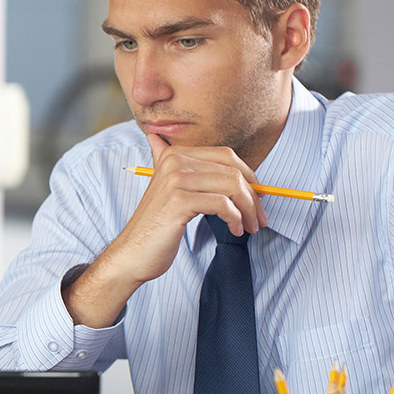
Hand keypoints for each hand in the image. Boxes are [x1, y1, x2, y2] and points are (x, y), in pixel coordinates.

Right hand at [62, 133, 266, 326]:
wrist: (133, 254)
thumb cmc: (156, 227)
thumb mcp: (167, 191)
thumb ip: (168, 164)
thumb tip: (158, 139)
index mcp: (174, 155)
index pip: (226, 155)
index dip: (248, 175)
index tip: (257, 197)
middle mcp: (174, 162)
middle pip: (232, 170)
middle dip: (253, 196)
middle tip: (260, 218)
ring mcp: (176, 180)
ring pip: (231, 186)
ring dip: (248, 209)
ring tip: (250, 226)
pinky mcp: (179, 201)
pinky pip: (223, 204)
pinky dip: (236, 218)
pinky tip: (235, 230)